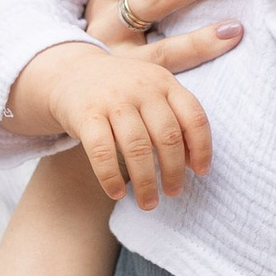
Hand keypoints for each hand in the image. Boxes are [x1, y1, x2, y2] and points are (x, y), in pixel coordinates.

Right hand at [14, 37, 214, 208]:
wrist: (73, 72)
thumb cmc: (123, 93)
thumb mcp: (153, 93)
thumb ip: (177, 120)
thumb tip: (195, 164)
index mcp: (165, 83)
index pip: (194, 117)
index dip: (202, 148)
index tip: (201, 173)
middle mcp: (142, 89)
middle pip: (167, 136)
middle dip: (174, 171)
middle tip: (173, 192)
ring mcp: (113, 101)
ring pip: (137, 147)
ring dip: (146, 181)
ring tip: (148, 203)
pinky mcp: (86, 114)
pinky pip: (101, 152)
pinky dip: (110, 177)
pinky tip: (117, 193)